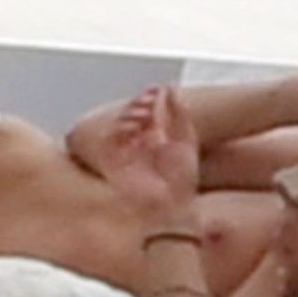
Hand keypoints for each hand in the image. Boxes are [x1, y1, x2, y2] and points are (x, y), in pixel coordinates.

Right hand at [93, 86, 199, 217]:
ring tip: (145, 111)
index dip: (148, 97)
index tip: (157, 89)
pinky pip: (111, 141)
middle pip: (130, 115)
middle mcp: (137, 144)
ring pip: (120, 125)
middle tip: (149, 100)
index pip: (145, 111)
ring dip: (130, 115)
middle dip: (139, 104)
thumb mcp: (186, 142)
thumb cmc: (182, 182)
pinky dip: (120, 130)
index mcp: (154, 137)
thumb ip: (179, 115)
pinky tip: (135, 126)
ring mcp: (125, 154)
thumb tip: (170, 87)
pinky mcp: (114, 165)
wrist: (174, 209)